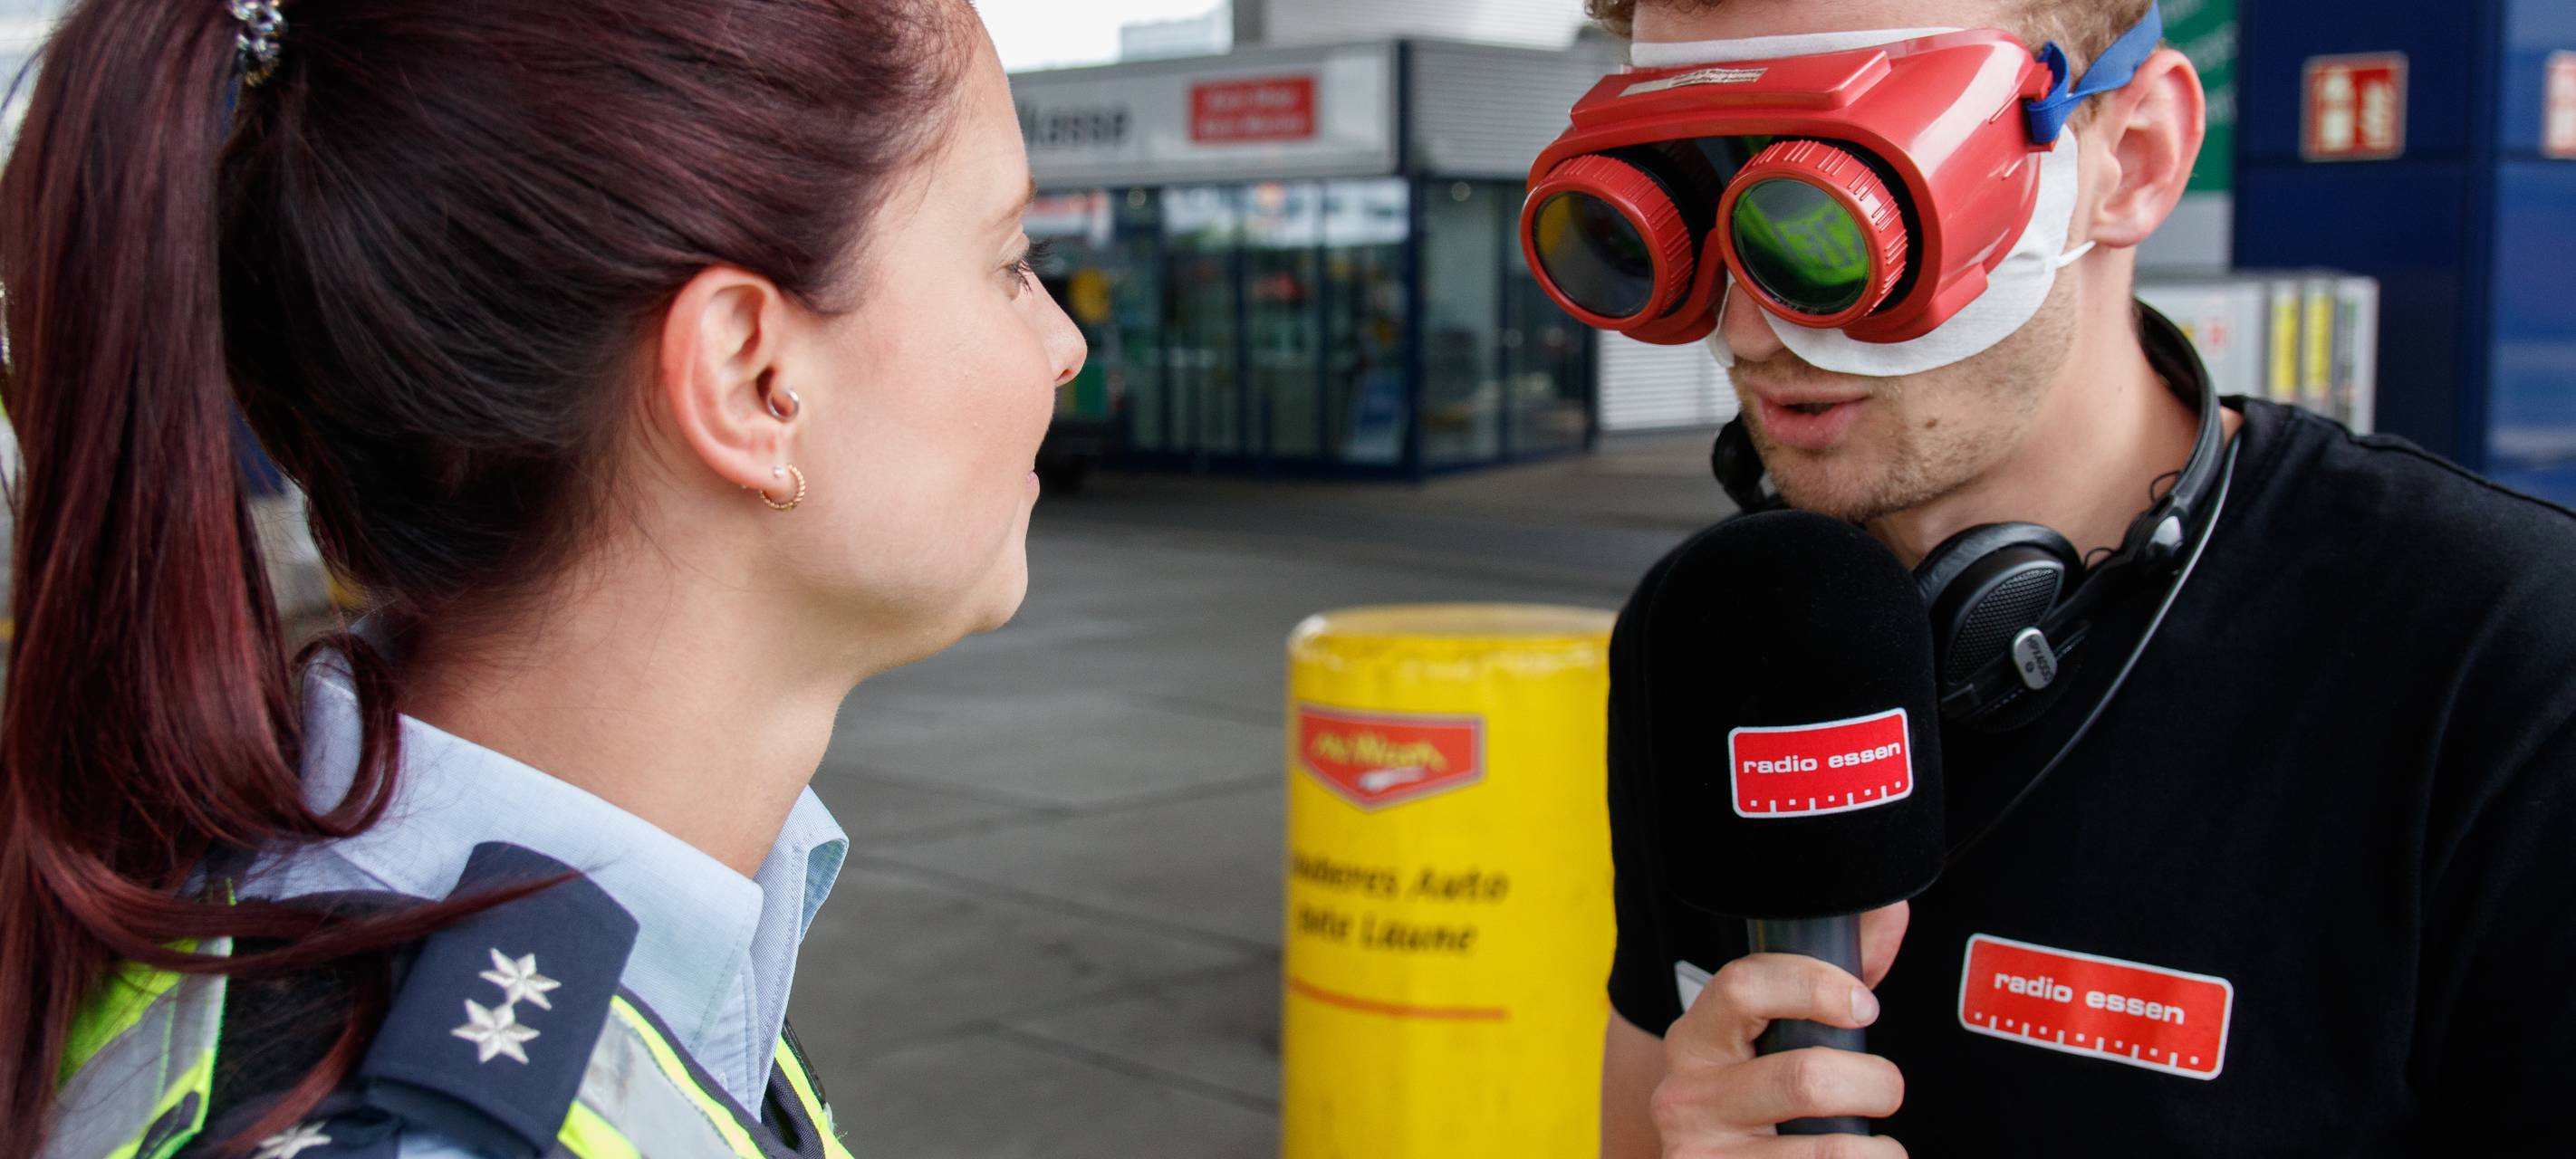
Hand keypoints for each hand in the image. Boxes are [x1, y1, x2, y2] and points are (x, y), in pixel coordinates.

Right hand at [1648, 902, 1910, 1156]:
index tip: (1864, 1005)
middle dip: (1873, 1082)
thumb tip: (1885, 909)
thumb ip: (1834, 978)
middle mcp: (1685, 1097)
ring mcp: (1704, 1157)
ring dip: (1881, 1149)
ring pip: (1830, 1150)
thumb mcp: (1781, 1041)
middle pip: (1803, 1076)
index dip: (1816, 986)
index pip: (1743, 986)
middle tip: (1884, 1089)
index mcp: (1696, 1040)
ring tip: (1880, 1147)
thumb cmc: (1764, 1103)